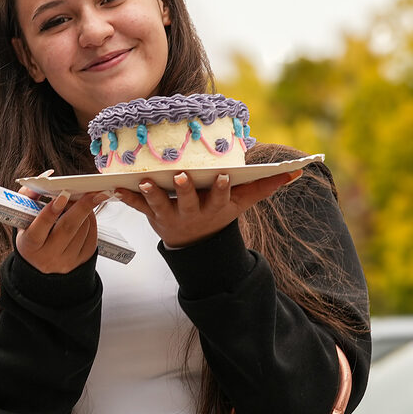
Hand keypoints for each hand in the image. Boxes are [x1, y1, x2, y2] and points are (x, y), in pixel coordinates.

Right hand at [15, 189, 104, 273]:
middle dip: (81, 207)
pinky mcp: (81, 261)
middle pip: (67, 228)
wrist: (41, 268)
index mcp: (29, 245)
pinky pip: (92, 237)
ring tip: (83, 200)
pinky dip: (91, 221)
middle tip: (92, 192)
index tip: (63, 195)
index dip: (51, 211)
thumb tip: (46, 176)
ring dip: (86, 211)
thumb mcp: (23, 219)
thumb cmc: (32, 237)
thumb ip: (29, 195)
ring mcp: (66, 261)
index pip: (40, 227)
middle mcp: (48, 256)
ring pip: (82, 230)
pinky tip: (86, 214)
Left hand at [117, 170, 301, 247]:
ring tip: (144, 182)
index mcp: (215, 207)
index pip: (221, 196)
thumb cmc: (220, 212)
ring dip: (151, 195)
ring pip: (159, 205)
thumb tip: (297, 171)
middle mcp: (193, 212)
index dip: (221, 188)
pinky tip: (115, 187)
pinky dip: (127, 198)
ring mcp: (171, 216)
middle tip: (179, 176)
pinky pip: (137, 207)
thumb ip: (267, 186)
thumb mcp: (244, 202)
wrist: (196, 242)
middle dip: (184, 190)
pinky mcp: (152, 216)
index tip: (222, 176)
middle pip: (188, 202)